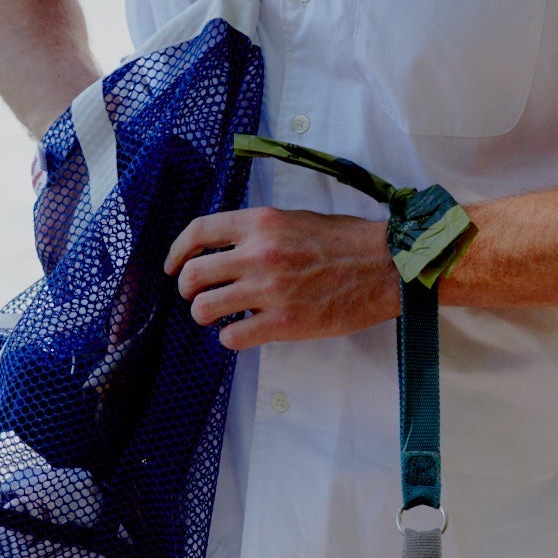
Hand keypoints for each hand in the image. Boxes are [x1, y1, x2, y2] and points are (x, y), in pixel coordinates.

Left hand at [165, 207, 399, 349]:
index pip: (200, 232)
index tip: (172, 267)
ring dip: (204, 315)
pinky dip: (230, 337)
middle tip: (197, 296)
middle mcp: (259, 254)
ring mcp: (269, 290)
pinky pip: (231, 336)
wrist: (385, 267)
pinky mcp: (282, 323)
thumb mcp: (295, 220)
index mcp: (261, 222)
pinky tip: (243, 332)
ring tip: (218, 316)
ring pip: (204, 309)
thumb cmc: (345, 243)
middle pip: (193, 274)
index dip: (176, 251)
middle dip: (187, 289)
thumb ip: (258, 232)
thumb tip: (226, 250)